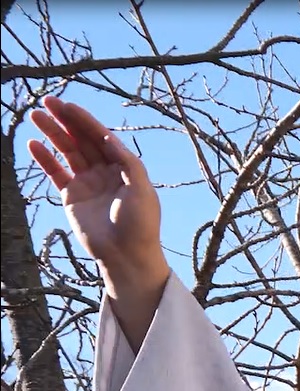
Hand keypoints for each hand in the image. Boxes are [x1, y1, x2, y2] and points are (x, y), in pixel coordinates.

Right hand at [27, 97, 166, 292]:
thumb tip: (109, 137)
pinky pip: (56, 173)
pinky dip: (45, 159)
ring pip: (68, 152)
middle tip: (47, 102)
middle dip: (66, 121)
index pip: (102, 137)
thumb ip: (127, 162)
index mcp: (125, 168)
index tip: (68, 106)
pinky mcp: (72, 197)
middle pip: (83, 140)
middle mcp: (106, 172)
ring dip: (53, 134)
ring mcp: (87, 183)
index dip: (85, 121)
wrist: (126, 255)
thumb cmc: (140, 224)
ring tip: (36, 116)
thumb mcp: (142, 189)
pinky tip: (34, 144)